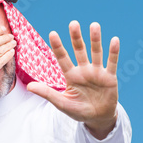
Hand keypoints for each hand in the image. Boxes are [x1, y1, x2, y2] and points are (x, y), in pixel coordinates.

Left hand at [27, 21, 118, 139]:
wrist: (97, 118)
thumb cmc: (77, 110)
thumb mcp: (61, 103)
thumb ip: (47, 93)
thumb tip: (28, 87)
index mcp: (71, 76)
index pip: (62, 58)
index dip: (58, 46)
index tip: (52, 33)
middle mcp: (83, 70)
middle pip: (79, 50)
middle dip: (76, 38)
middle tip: (73, 23)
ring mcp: (97, 72)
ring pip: (95, 52)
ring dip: (95, 39)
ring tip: (94, 25)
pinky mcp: (110, 77)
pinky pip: (112, 63)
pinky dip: (113, 52)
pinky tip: (114, 40)